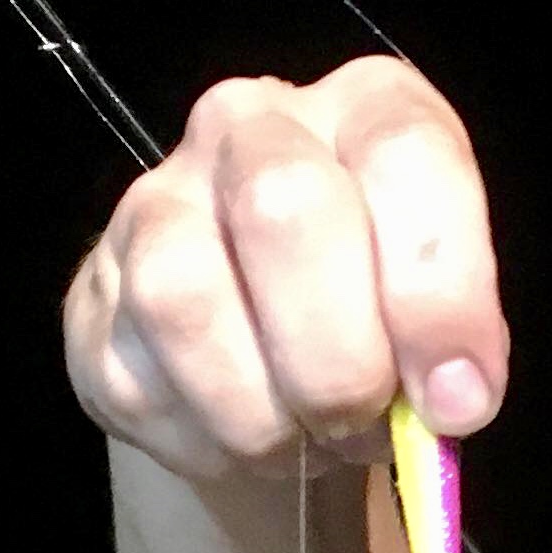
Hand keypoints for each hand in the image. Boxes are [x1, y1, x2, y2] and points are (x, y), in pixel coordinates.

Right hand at [65, 56, 507, 477]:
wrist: (271, 361)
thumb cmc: (379, 322)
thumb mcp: (446, 316)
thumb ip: (458, 345)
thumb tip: (450, 406)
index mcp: (364, 109)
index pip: (405, 156)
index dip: (439, 291)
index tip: (459, 399)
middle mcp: (249, 127)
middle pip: (282, 209)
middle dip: (339, 356)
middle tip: (366, 423)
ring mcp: (153, 203)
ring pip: (187, 300)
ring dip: (263, 412)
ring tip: (305, 441)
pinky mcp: (91, 294)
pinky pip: (140, 380)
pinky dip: (209, 443)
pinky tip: (244, 440)